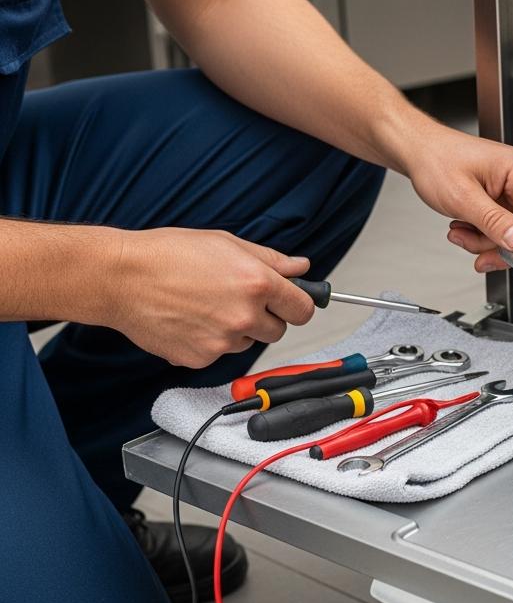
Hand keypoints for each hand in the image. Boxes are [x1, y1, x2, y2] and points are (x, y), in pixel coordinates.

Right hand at [106, 228, 316, 367]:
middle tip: (237, 299)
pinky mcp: (200, 358)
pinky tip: (189, 320)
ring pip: (247, 342)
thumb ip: (271, 260)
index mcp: (257, 283)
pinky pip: (218, 353)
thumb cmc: (168, 254)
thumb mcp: (226, 243)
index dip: (298, 305)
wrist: (120, 277)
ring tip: (205, 305)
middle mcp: (244, 316)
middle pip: (278, 331)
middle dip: (265, 318)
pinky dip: (209, 341)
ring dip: (237, 330)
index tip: (290, 303)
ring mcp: (222, 341)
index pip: (303, 309)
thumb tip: (301, 267)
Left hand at [405, 125, 512, 276]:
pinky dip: (482, 236)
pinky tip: (464, 228)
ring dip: (486, 242)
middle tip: (484, 257)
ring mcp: (511, 190)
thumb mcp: (463, 197)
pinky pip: (502, 229)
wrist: (418, 152)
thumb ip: (494, 222)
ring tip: (462, 233)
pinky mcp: (501, 200)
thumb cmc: (436, 160)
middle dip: (504, 247)